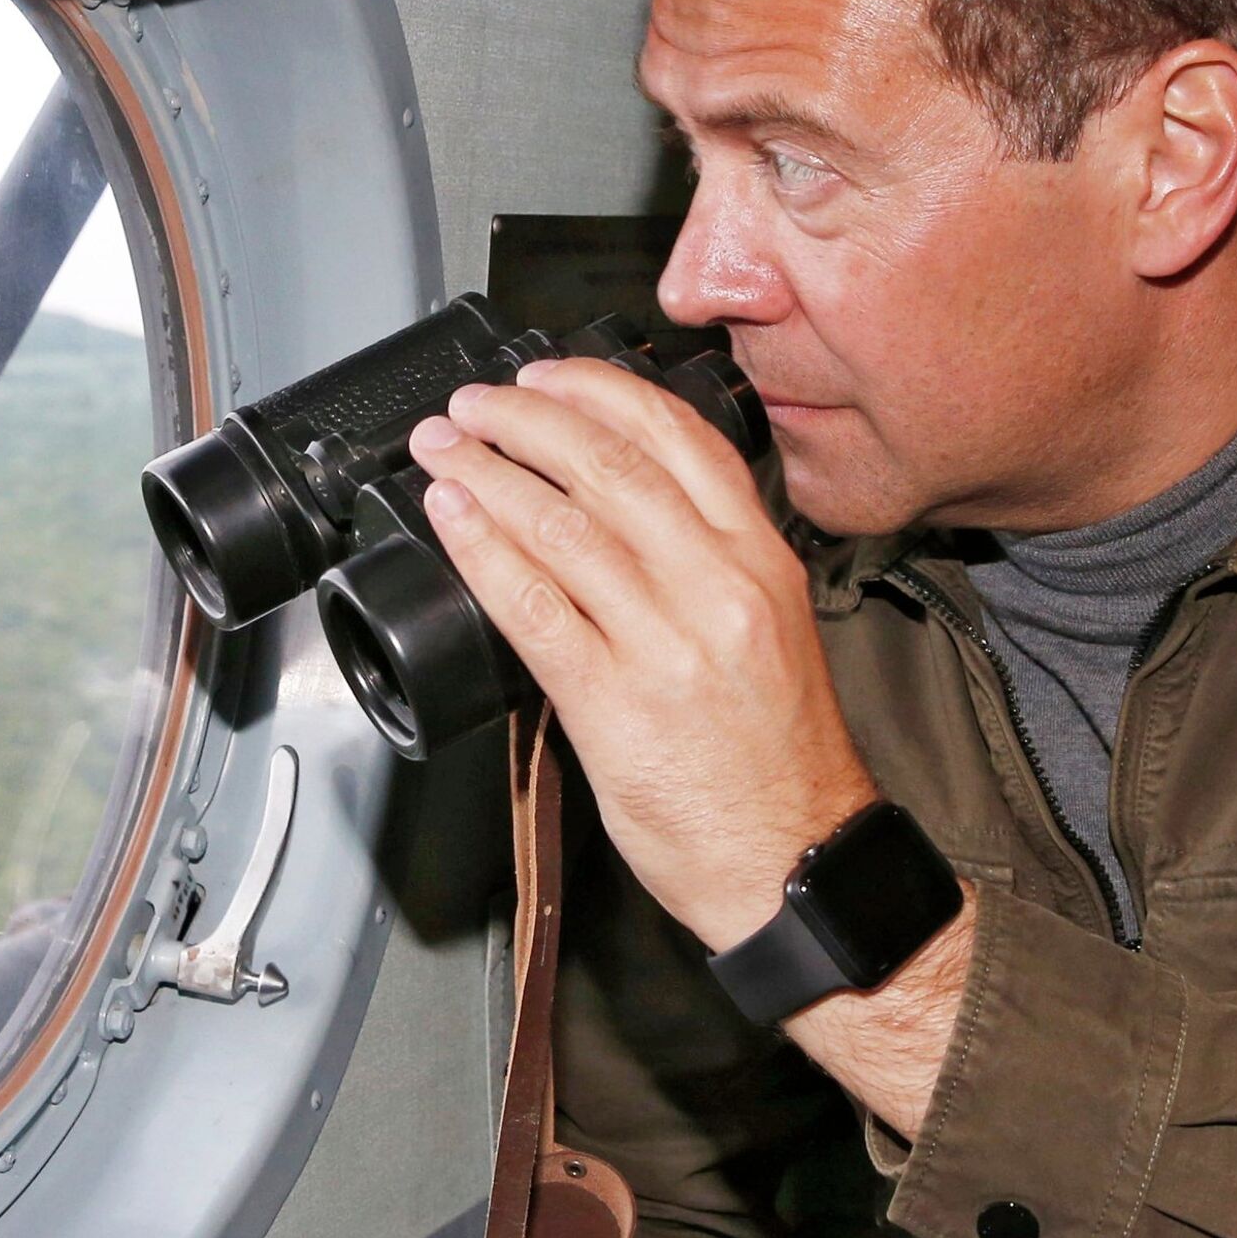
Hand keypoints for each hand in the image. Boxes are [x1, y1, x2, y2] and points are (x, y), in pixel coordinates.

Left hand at [408, 355, 877, 950]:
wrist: (794, 862)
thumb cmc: (779, 759)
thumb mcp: (768, 631)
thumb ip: (702, 565)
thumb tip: (606, 517)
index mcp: (762, 562)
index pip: (680, 438)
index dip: (599, 391)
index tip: (547, 375)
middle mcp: (719, 588)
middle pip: (610, 466)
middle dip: (526, 420)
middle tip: (473, 405)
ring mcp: (666, 644)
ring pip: (563, 526)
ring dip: (489, 474)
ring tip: (442, 450)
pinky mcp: (615, 703)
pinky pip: (534, 607)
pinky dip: (483, 551)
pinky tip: (451, 519)